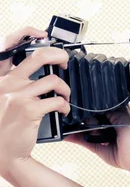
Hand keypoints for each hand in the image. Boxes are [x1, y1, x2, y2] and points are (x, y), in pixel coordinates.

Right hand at [0, 27, 70, 175]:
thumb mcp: (3, 98)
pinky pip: (57, 100)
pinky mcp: (29, 109)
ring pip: (54, 80)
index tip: (43, 34)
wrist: (2, 152)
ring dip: (65, 89)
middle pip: (40, 56)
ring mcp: (17, 95)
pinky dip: (64, 105)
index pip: (8, 44)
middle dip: (60, 55)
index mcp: (0, 78)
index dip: (27, 33)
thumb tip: (41, 70)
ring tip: (65, 96)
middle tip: (66, 62)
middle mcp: (6, 83)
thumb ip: (16, 83)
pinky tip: (62, 111)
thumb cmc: (5, 125)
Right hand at [62, 104, 129, 172]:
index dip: (92, 106)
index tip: (82, 104)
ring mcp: (100, 135)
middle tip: (85, 120)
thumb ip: (111, 112)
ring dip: (77, 127)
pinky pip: (82, 140)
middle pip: (90, 117)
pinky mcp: (95, 146)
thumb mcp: (125, 120)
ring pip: (84, 128)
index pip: (100, 107)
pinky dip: (73, 137)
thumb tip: (96, 105)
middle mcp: (107, 123)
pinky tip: (66, 134)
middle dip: (84, 117)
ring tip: (71, 125)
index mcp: (116, 115)